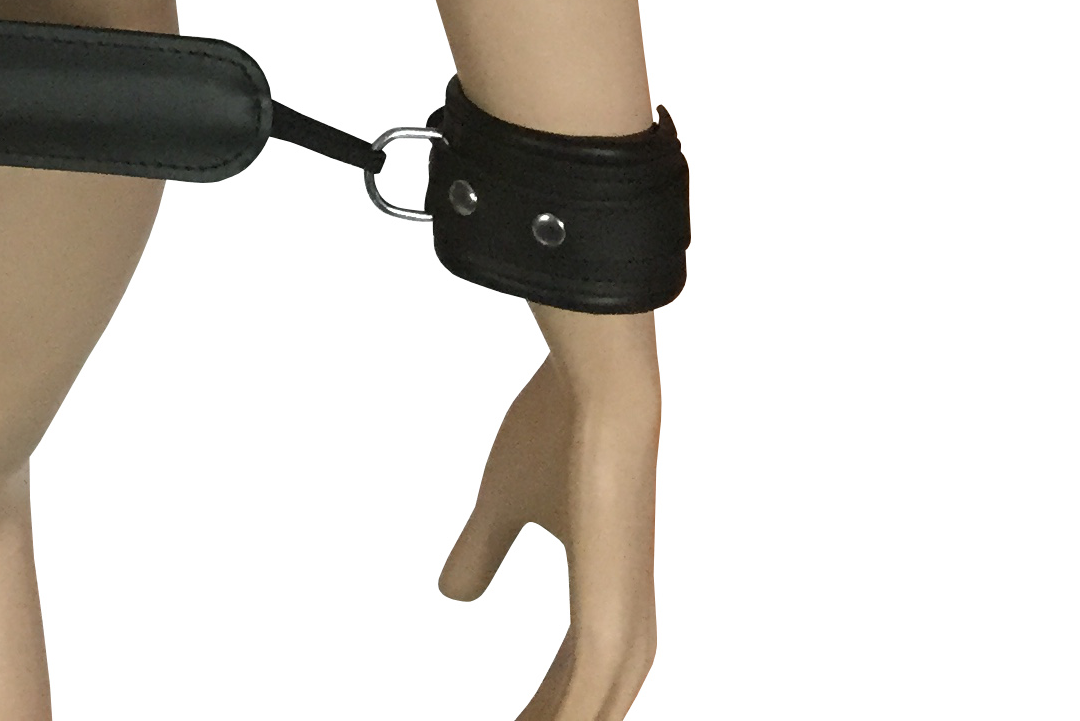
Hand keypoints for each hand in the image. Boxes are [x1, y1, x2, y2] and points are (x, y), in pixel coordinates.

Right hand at [438, 307, 659, 719]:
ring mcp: (622, 625)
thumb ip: (482, 547)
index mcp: (609, 595)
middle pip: (591, 706)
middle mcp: (626, 621)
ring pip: (593, 714)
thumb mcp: (502, 499)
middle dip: (552, 720)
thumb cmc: (558, 431)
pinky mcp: (611, 624)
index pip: (576, 675)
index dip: (545, 706)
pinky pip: (586, 707)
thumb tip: (454, 597)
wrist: (600, 391)